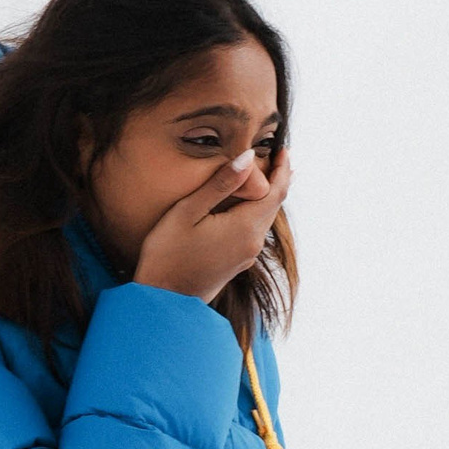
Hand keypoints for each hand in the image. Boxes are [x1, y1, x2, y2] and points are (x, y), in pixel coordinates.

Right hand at [132, 147, 293, 301]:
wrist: (165, 300)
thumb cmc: (168, 253)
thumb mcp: (188, 211)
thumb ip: (220, 184)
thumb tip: (248, 157)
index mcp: (245, 227)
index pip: (276, 191)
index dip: (283, 168)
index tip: (283, 149)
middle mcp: (253, 242)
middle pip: (274, 204)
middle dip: (279, 179)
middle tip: (278, 156)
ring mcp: (247, 255)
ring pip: (265, 218)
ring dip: (268, 195)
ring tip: (265, 174)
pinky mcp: (238, 262)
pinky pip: (255, 230)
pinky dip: (256, 210)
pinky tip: (245, 204)